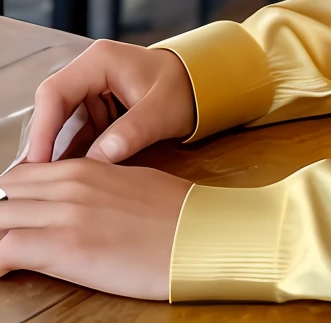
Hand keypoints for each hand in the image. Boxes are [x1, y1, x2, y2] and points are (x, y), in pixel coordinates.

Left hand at [0, 159, 190, 297]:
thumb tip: (75, 204)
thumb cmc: (175, 214)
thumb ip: (95, 188)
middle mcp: (69, 186)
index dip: (8, 201)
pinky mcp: (64, 247)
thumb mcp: (130, 185)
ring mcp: (64, 215)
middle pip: (3, 196)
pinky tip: (2, 275)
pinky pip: (5, 252)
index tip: (8, 221)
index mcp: (85, 168)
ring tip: (4, 258)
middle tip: (4, 240)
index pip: (20, 176)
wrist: (198, 233)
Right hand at [25, 39, 195, 164]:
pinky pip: (77, 132)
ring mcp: (92, 89)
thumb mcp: (162, 110)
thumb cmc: (186, 88)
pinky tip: (70, 178)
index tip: (38, 163)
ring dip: (57, 152)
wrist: (205, 85)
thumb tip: (99, 159)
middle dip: (45, 144)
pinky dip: (74, 153)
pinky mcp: (98, 108)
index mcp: (100, 61)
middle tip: (37, 181)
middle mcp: (89, 71)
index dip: (43, 129)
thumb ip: (132, 131)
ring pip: (61, 123)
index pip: (55, 93)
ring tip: (49, 186)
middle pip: (52, 108)